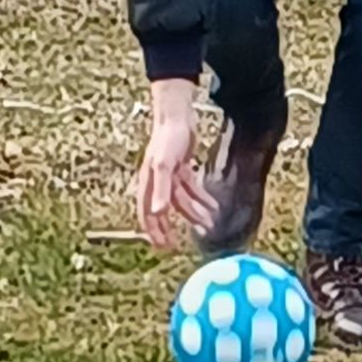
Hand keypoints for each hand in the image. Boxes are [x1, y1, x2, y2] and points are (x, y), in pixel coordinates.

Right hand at [134, 80, 215, 249]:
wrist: (177, 116)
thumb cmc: (166, 139)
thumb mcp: (164, 165)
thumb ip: (161, 189)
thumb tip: (158, 212)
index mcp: (149, 183)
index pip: (148, 212)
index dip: (153, 230)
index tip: (161, 246)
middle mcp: (157, 182)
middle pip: (163, 210)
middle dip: (171, 228)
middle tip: (178, 245)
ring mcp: (170, 176)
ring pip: (182, 201)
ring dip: (194, 213)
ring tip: (208, 225)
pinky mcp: (182, 169)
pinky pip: (192, 189)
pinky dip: (202, 198)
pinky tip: (213, 207)